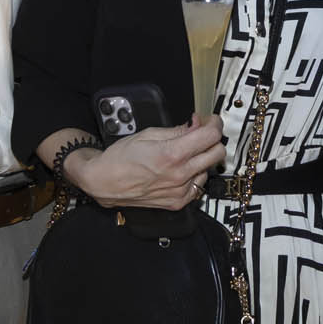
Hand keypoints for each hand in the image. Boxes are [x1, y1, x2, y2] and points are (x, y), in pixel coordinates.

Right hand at [62, 117, 224, 209]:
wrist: (105, 182)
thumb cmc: (121, 157)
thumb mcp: (148, 134)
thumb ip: (177, 130)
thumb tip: (196, 125)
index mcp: (172, 154)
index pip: (211, 136)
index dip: (214, 124)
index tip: (210, 121)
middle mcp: (180, 175)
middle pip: (217, 153)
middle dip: (212, 140)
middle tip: (201, 134)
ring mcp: (180, 191)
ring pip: (209, 170)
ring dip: (202, 159)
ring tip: (185, 153)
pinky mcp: (177, 202)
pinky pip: (198, 186)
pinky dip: (194, 175)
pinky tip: (181, 170)